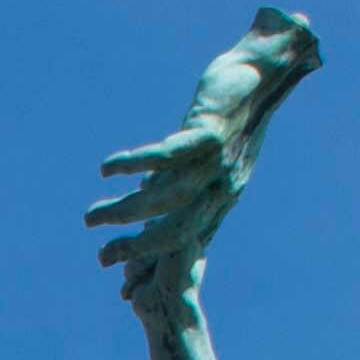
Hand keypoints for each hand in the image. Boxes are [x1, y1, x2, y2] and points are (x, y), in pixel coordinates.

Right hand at [86, 6, 316, 300]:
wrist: (268, 72)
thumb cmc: (234, 115)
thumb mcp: (207, 158)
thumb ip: (177, 181)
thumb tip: (141, 199)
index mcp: (219, 199)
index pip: (186, 244)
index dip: (157, 267)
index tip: (123, 286)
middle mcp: (219, 188)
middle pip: (175, 232)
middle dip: (137, 250)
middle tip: (101, 259)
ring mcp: (215, 162)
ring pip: (166, 199)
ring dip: (125, 212)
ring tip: (91, 217)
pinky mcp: (210, 132)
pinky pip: (167, 155)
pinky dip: (135, 164)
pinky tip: (107, 168)